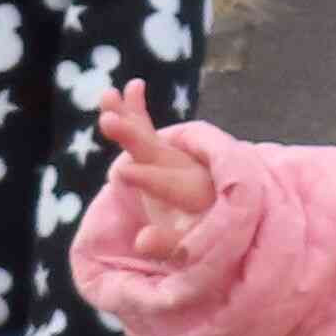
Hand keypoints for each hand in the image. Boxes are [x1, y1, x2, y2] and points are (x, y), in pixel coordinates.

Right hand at [94, 81, 217, 261]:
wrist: (227, 215)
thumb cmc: (207, 238)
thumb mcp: (192, 250)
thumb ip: (168, 246)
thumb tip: (141, 241)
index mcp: (194, 196)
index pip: (169, 185)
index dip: (149, 179)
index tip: (123, 171)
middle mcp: (184, 172)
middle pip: (157, 154)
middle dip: (134, 138)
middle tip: (109, 122)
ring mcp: (172, 160)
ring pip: (147, 137)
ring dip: (128, 119)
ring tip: (108, 96)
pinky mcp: (160, 154)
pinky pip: (145, 129)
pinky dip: (136, 111)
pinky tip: (133, 86)